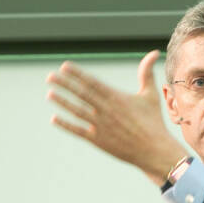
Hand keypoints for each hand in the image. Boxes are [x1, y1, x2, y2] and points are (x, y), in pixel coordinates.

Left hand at [47, 50, 185, 184]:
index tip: (64, 66)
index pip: (93, 82)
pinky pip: (78, 131)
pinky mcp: (99, 141)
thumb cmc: (153, 122)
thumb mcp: (151, 95)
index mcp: (117, 98)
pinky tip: (54, 118)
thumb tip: (154, 52)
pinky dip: (66, 125)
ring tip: (49, 93)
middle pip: (81, 94)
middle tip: (50, 76)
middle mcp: (107, 111)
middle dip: (65, 84)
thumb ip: (147, 73)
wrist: (154, 150)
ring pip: (77, 111)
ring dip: (62, 102)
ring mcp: (101, 126)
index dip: (77, 74)